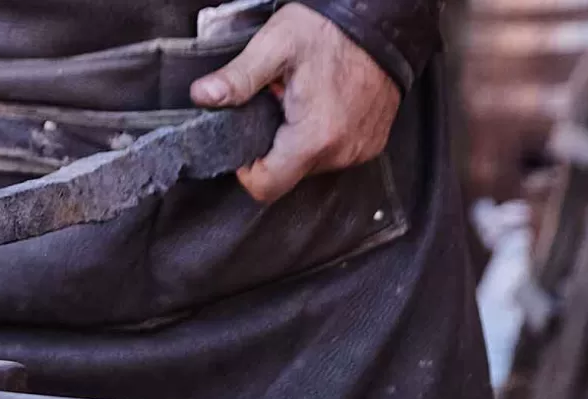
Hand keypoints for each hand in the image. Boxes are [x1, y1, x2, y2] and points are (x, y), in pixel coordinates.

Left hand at [190, 3, 398, 202]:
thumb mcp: (275, 45)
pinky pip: (334, 154)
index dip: (247, 172)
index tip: (242, 146)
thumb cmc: (332, 30)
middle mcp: (342, 151)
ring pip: (310, 165)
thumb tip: (205, 97)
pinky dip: (321, 137)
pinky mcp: (372, 143)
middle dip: (272, 146)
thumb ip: (237, 78)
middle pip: (288, 175)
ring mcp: (360, 149)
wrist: (381, 22)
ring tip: (299, 103)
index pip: (268, 186)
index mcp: (315, 136)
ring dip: (297, 141)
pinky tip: (320, 107)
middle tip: (274, 108)